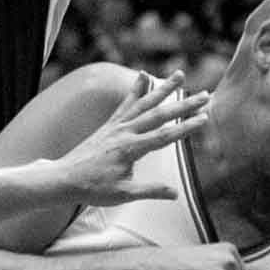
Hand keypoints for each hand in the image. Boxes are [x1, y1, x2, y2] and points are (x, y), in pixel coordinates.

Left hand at [58, 72, 208, 204]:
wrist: (64, 178)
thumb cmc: (93, 188)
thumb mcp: (123, 195)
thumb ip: (150, 191)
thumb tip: (175, 193)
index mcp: (129, 149)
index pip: (163, 136)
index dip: (185, 128)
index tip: (204, 118)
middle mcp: (124, 131)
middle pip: (158, 115)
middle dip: (183, 104)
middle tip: (205, 95)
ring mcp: (117, 125)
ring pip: (144, 102)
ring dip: (163, 88)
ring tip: (180, 74)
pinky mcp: (110, 123)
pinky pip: (126, 102)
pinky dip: (137, 88)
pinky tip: (144, 75)